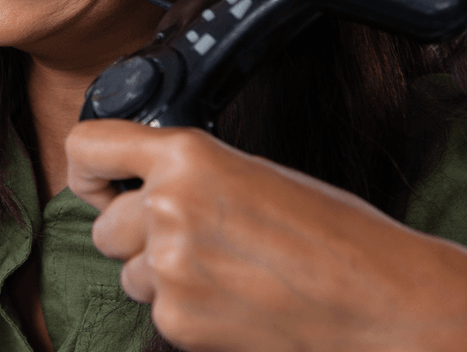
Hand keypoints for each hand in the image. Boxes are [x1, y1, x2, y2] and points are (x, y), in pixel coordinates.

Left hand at [66, 119, 437, 351]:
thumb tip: (140, 186)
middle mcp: (167, 207)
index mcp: (186, 156)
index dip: (87, 167)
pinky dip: (185, 308)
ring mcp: (168, 269)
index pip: (88, 145)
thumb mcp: (250, 171)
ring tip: (226, 271)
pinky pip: (157, 310)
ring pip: (129, 272)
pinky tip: (234, 300)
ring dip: (160, 274)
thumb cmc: (333, 233)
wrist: (379, 301)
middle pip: (105, 225)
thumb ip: (185, 172)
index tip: (96, 180)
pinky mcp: (177, 321)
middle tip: (190, 239)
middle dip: (134, 234)